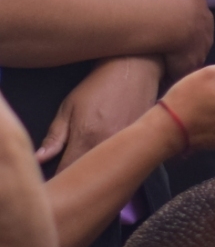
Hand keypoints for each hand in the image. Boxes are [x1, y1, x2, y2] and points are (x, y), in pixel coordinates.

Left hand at [41, 56, 159, 169]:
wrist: (134, 68)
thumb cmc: (97, 86)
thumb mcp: (68, 107)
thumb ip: (54, 137)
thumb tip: (39, 159)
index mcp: (86, 138)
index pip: (69, 172)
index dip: (61, 178)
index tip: (57, 176)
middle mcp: (108, 145)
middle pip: (92, 176)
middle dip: (81, 177)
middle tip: (75, 170)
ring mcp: (128, 144)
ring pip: (111, 169)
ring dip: (101, 170)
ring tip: (94, 163)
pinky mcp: (142, 140)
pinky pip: (126, 159)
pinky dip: (118, 161)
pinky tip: (114, 155)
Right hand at [157, 0, 214, 80]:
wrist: (168, 19)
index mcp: (204, 17)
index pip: (201, 26)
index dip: (191, 28)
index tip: (182, 30)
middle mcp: (205, 36)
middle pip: (199, 44)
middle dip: (189, 46)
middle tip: (174, 48)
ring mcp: (197, 52)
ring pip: (191, 59)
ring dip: (182, 61)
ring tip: (168, 62)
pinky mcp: (186, 66)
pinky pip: (181, 72)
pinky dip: (173, 73)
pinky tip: (163, 74)